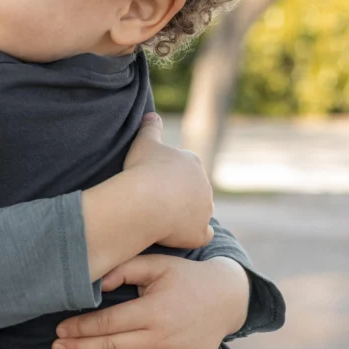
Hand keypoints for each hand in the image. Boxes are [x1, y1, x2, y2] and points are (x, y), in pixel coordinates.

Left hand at [53, 255, 248, 348]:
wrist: (226, 298)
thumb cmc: (185, 277)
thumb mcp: (157, 264)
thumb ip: (124, 270)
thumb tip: (94, 283)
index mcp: (154, 310)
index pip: (108, 323)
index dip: (81, 327)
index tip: (60, 328)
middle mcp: (163, 338)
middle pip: (112, 348)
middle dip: (80, 348)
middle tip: (57, 346)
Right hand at [123, 114, 213, 248]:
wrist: (144, 201)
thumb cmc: (143, 169)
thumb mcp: (144, 141)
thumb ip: (151, 126)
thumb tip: (152, 114)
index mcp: (193, 162)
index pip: (186, 168)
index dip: (171, 175)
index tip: (156, 180)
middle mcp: (205, 186)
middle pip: (195, 190)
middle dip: (181, 195)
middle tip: (157, 200)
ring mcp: (204, 210)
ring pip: (200, 212)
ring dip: (188, 214)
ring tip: (165, 218)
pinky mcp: (199, 232)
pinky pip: (203, 234)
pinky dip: (195, 234)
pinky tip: (182, 235)